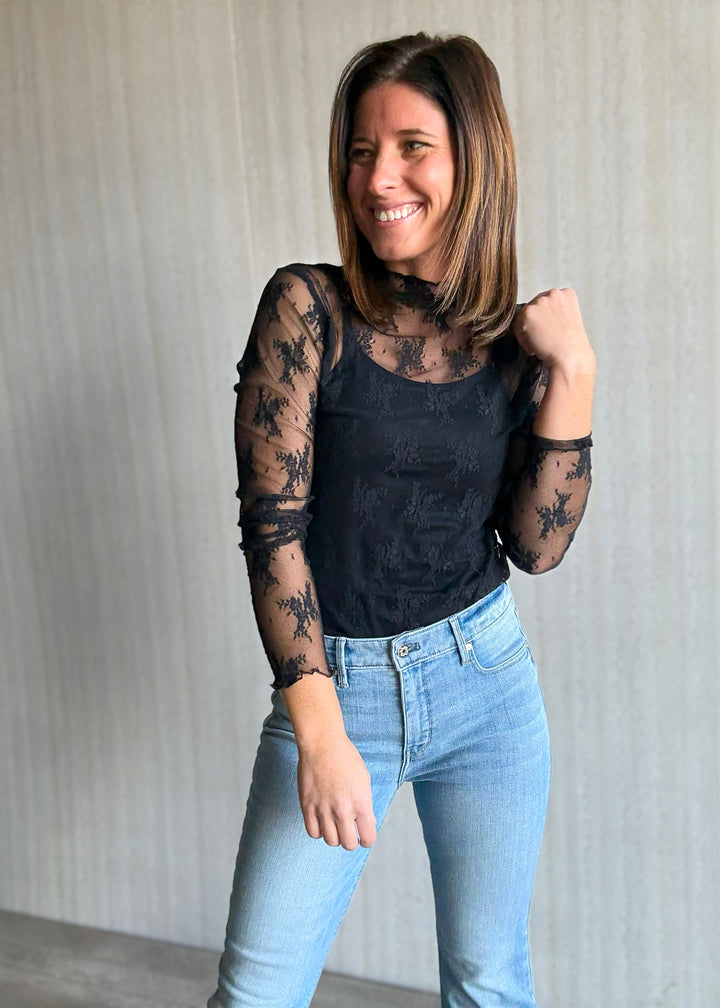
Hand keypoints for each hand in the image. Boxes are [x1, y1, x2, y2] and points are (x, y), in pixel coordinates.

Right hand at [297, 733, 376, 850]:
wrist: (323, 744)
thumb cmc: (346, 758)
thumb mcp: (364, 780)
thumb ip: (365, 804)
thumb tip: (365, 823)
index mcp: (361, 804)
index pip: (368, 838)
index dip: (366, 839)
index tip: (363, 836)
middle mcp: (343, 811)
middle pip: (348, 844)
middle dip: (350, 840)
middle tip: (348, 831)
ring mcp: (324, 810)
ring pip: (330, 841)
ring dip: (334, 836)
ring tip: (334, 824)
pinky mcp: (307, 807)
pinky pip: (313, 832)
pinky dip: (318, 831)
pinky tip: (321, 821)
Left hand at [513, 288, 593, 373]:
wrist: (570, 358)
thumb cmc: (571, 346)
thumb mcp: (568, 320)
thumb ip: (554, 312)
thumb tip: (537, 316)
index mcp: (567, 293)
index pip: (547, 302)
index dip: (545, 319)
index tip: (548, 332)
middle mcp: (554, 293)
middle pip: (534, 307)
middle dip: (536, 324)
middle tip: (542, 340)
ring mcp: (540, 302)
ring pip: (524, 316)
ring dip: (528, 331)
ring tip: (539, 345)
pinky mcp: (528, 313)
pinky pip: (517, 327)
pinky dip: (523, 340)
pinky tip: (534, 349)